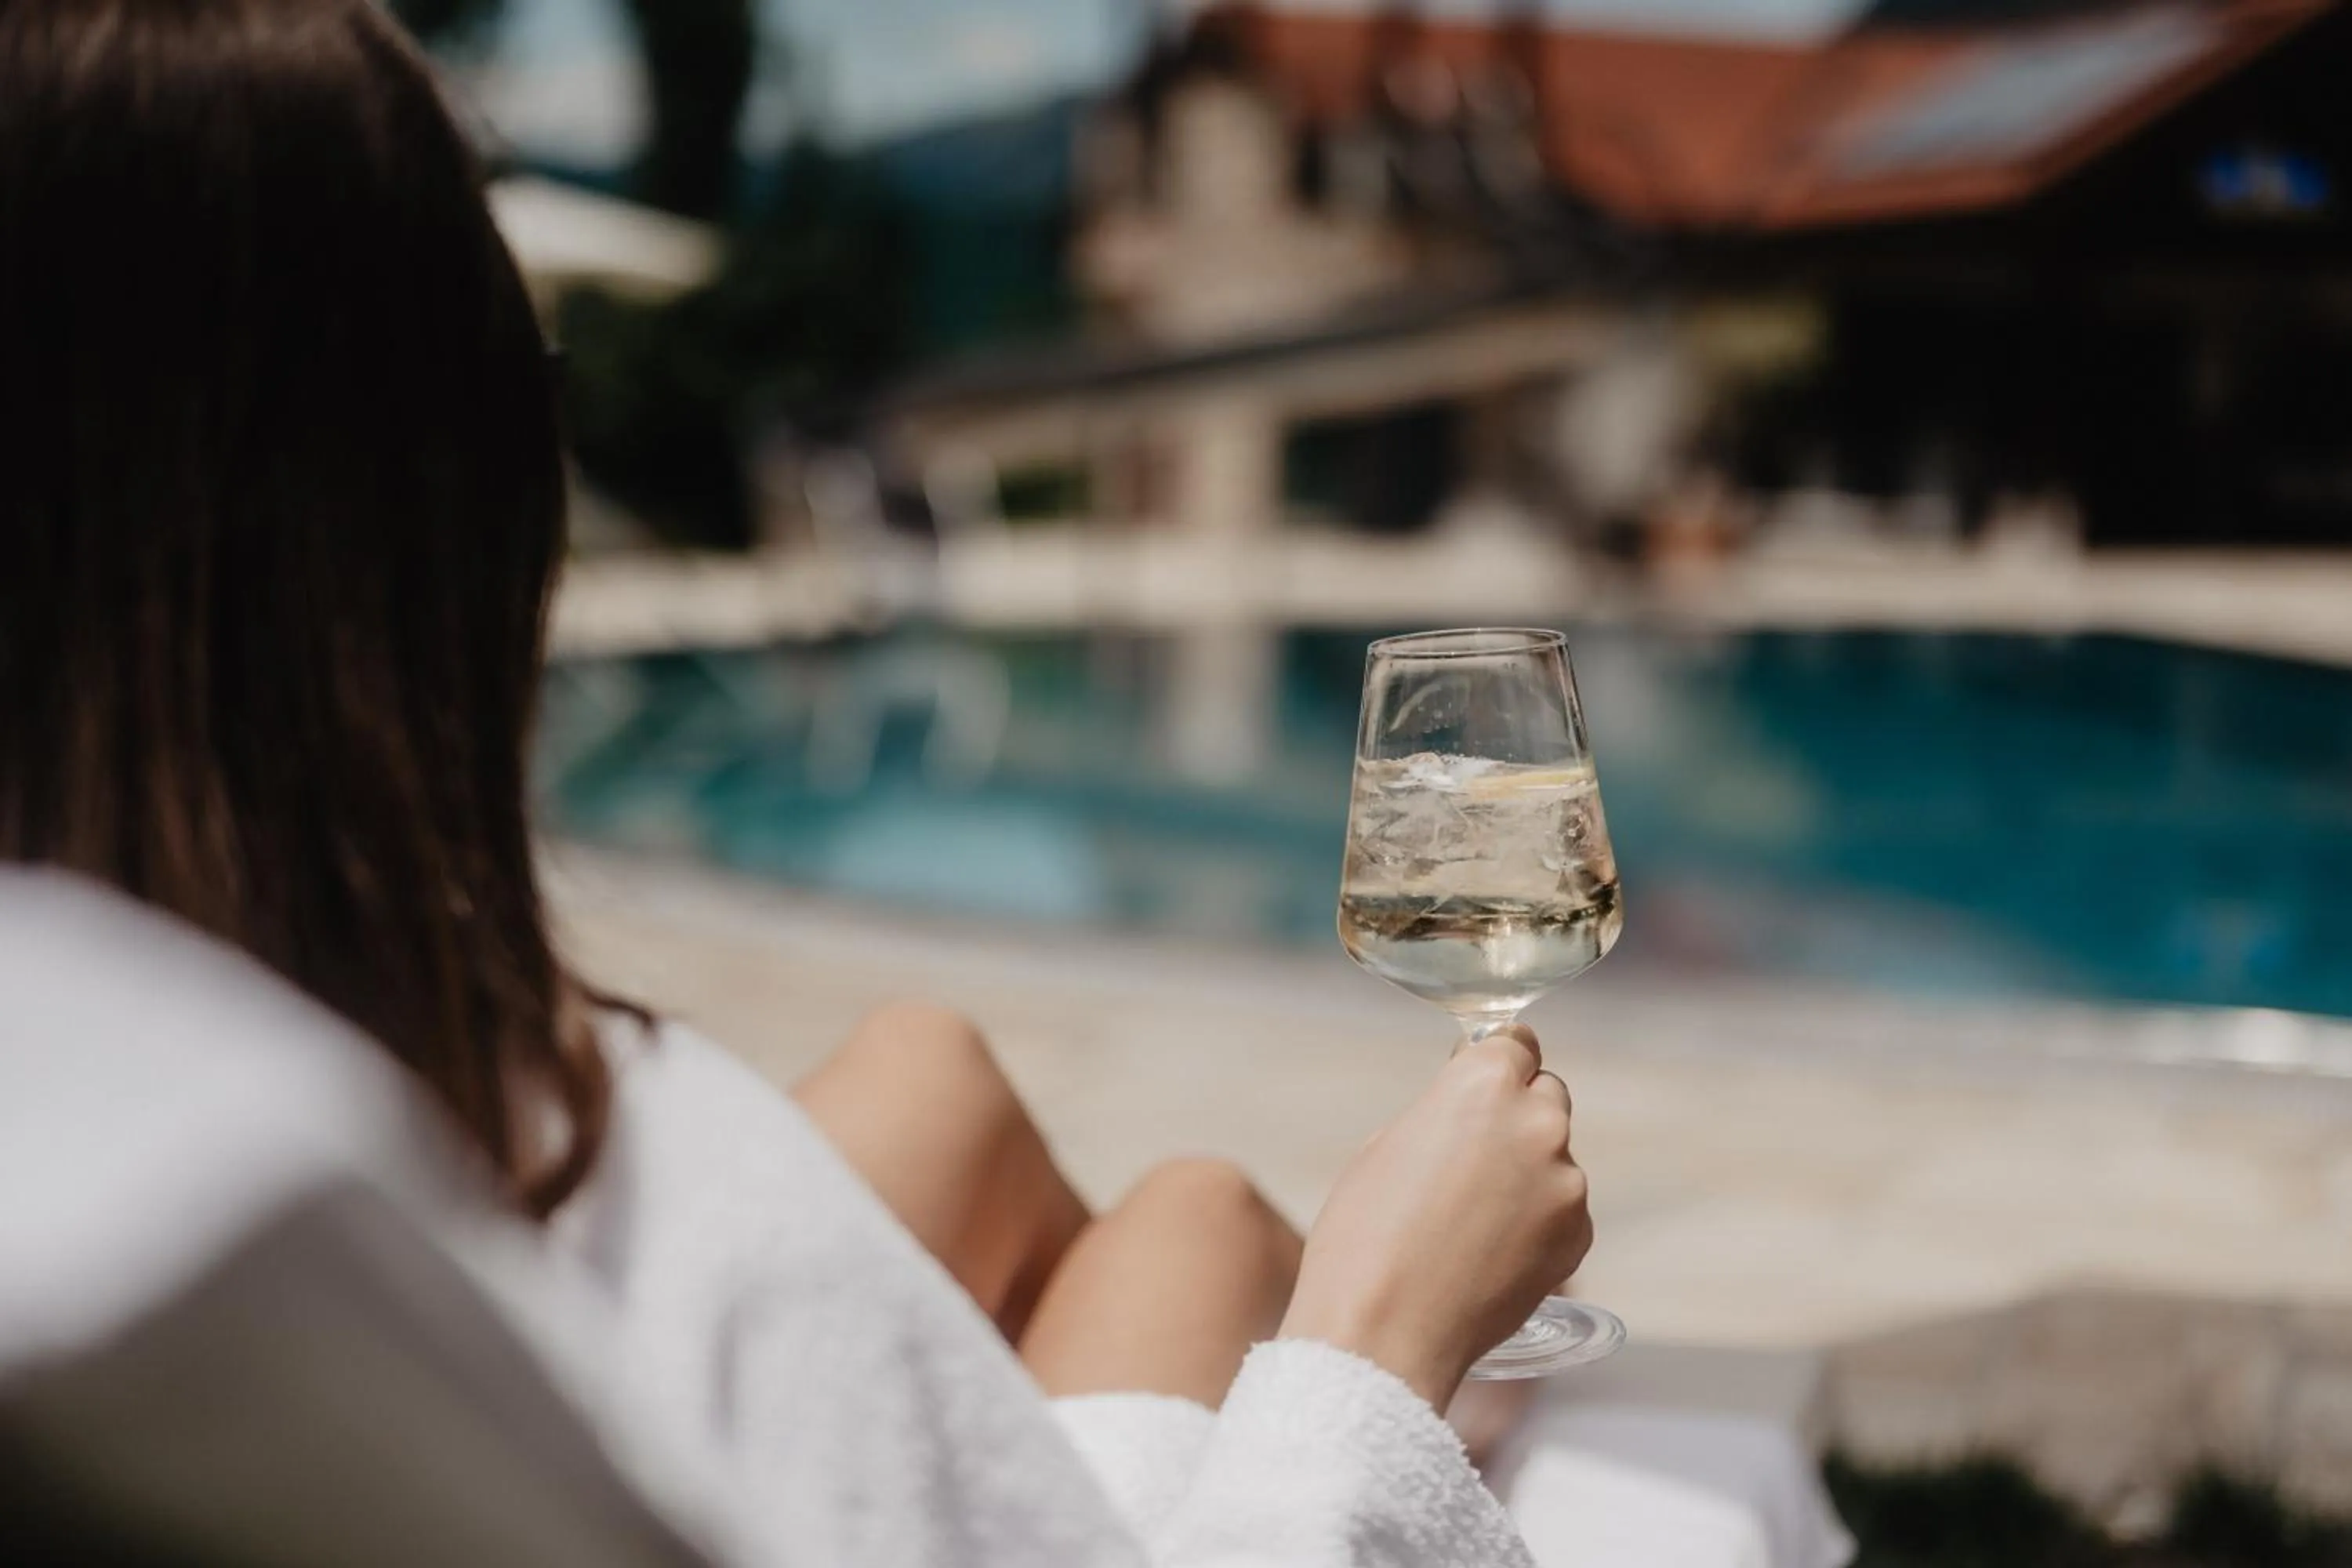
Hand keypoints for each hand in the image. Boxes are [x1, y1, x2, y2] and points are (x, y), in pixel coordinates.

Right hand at [1279, 1025, 1591, 1410]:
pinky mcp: (1579, 1235)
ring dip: (1526, 1175)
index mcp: (1483, 1085)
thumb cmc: (1364, 1236)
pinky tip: (1490, 1255)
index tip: (1484, 1086)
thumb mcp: (1387, 1146)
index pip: (1518, 1044)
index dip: (1497, 1066)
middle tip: (1471, 1161)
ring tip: (1470, 1224)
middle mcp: (1537, 1122)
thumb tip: (1471, 1117)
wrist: (1383, 1332)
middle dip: (1516, 1117)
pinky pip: (1562, 1210)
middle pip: (1545, 1096)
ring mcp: (1566, 1182)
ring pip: (1554, 1158)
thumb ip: (1443, 1114)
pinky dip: (1537, 1223)